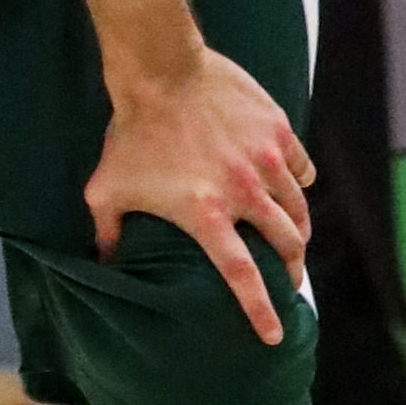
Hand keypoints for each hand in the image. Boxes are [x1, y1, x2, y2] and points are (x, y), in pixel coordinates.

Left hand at [85, 47, 315, 345]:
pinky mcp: (279, 132)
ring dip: (298, 230)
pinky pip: (302, 168)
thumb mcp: (106, 189)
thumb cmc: (131, 132)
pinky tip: (291, 186)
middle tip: (290, 280)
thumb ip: (108, 233)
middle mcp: (244, 192)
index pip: (243, 275)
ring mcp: (266, 161)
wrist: (160, 68)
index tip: (274, 336)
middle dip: (292, 270)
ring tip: (294, 239)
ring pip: (299, 209)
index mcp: (205, 214)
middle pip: (287, 245)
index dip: (261, 310)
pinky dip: (298, 183)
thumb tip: (103, 265)